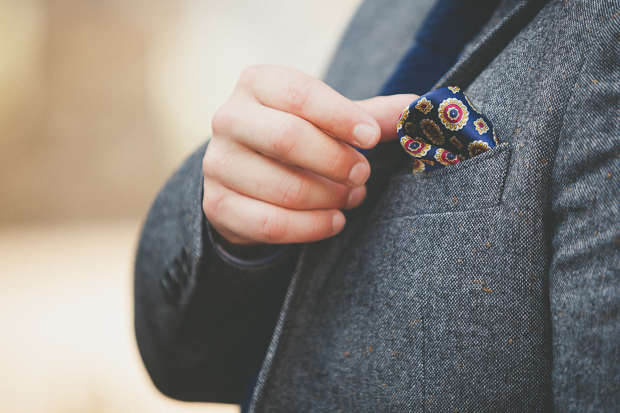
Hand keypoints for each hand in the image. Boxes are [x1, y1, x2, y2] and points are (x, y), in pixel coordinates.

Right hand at [203, 65, 416, 244]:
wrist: (247, 175)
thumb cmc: (294, 138)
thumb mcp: (327, 119)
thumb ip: (368, 115)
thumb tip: (417, 108)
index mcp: (257, 83)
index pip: (301, 94)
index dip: (342, 117)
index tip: (372, 138)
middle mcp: (229, 118)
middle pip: (288, 140)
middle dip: (337, 162)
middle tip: (363, 173)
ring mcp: (217, 164)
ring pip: (284, 189)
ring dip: (329, 198)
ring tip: (350, 197)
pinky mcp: (216, 205)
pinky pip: (270, 224)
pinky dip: (311, 228)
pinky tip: (334, 221)